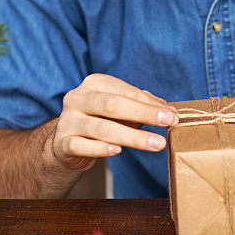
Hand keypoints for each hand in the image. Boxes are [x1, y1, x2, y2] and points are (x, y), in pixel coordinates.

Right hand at [51, 74, 178, 170]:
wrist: (67, 143)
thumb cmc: (100, 121)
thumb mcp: (120, 110)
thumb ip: (143, 106)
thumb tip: (170, 110)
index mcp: (94, 84)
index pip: (125, 91)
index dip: (149, 103)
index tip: (172, 115)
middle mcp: (78, 98)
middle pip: (113, 104)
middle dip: (144, 113)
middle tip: (169, 123)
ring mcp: (68, 120)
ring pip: (102, 128)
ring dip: (133, 137)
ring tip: (156, 144)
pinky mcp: (62, 142)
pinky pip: (82, 146)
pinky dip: (100, 148)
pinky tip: (118, 150)